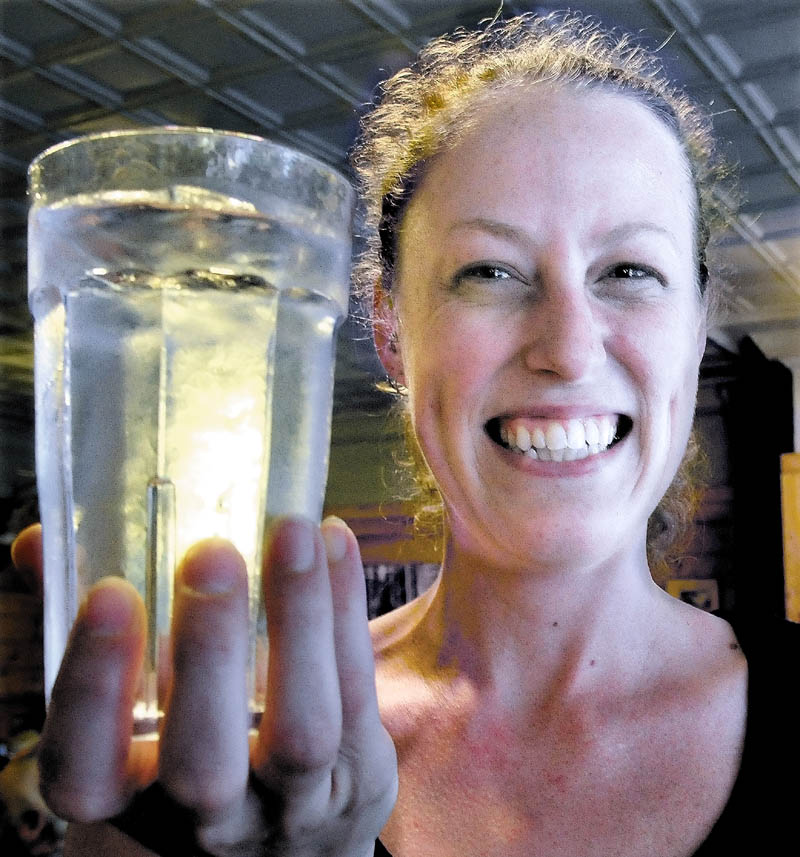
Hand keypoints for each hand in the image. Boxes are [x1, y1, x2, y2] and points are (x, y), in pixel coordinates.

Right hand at [12, 518, 396, 856]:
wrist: (291, 835)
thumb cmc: (197, 750)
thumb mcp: (137, 714)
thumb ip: (97, 631)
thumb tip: (41, 543)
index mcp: (131, 797)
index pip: (87, 768)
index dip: (92, 686)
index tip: (108, 593)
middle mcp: (211, 815)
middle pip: (203, 761)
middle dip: (207, 653)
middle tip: (211, 556)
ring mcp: (293, 800)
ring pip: (302, 729)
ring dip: (299, 621)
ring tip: (293, 531)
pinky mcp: (360, 770)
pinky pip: (358, 692)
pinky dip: (347, 610)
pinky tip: (334, 541)